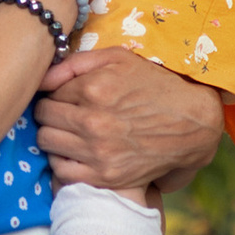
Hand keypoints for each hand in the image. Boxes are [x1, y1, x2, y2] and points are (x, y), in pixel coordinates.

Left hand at [36, 46, 225, 194]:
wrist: (193, 124)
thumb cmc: (155, 86)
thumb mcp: (120, 59)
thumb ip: (76, 63)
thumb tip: (41, 77)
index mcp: (93, 89)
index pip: (49, 93)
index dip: (56, 95)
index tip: (66, 98)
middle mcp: (92, 121)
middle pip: (44, 118)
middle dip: (51, 114)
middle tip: (65, 115)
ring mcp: (98, 151)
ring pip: (47, 143)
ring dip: (54, 136)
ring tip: (69, 133)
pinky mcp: (105, 175)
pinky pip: (61, 171)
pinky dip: (61, 162)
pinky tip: (74, 153)